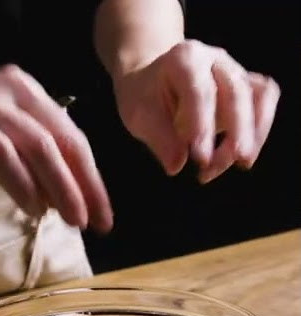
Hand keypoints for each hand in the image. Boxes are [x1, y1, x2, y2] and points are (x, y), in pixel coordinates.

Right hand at [0, 58, 112, 230]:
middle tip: (79, 222)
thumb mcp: (11, 119)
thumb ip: (41, 149)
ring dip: (24, 188)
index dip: (90, 180)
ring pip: (0, 151)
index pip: (68, 136)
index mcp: (22, 91)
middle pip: (40, 144)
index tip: (102, 217)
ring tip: (38, 214)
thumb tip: (71, 195)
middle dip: (66, 188)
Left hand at [113, 40, 279, 182]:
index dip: (202, 126)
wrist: (153, 83)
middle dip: (234, 134)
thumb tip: (177, 166)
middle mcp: (214, 60)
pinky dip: (260, 130)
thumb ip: (159, 139)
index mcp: (185, 58)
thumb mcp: (139, 115)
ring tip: (235, 165)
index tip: (200, 159)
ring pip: (258, 96)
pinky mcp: (246, 86)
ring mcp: (234, 71)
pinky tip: (243, 157)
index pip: (200, 91)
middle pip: (236, 92)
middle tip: (216, 167)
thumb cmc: (145, 97)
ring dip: (251, 135)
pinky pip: (265, 102)